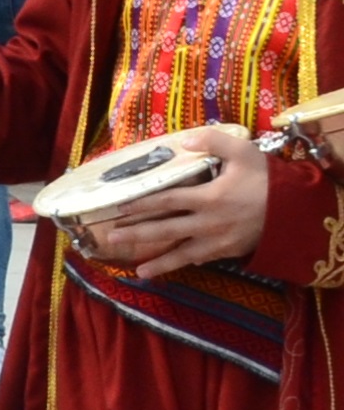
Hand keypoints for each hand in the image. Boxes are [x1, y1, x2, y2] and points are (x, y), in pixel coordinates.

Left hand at [81, 125, 273, 278]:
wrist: (298, 209)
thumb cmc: (268, 178)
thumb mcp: (243, 152)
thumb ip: (213, 141)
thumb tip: (184, 139)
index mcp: (208, 198)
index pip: (166, 201)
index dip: (140, 205)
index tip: (118, 208)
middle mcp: (208, 223)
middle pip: (165, 230)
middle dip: (136, 235)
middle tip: (110, 240)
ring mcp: (218, 241)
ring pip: (181, 253)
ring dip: (158, 262)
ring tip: (137, 271)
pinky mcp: (228, 251)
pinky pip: (200, 258)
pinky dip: (184, 263)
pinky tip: (169, 267)